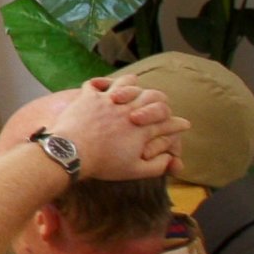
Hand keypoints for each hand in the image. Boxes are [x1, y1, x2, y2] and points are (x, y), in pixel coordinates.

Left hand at [52, 80, 185, 180]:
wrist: (70, 153)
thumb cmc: (103, 164)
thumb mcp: (134, 171)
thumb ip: (157, 166)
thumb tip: (171, 160)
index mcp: (143, 128)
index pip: (168, 121)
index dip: (178, 124)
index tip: (183, 124)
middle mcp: (129, 109)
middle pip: (154, 96)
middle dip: (161, 101)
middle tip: (161, 103)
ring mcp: (108, 100)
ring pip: (127, 83)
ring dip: (132, 85)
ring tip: (135, 85)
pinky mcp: (88, 97)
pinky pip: (95, 83)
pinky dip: (99, 83)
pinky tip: (101, 85)